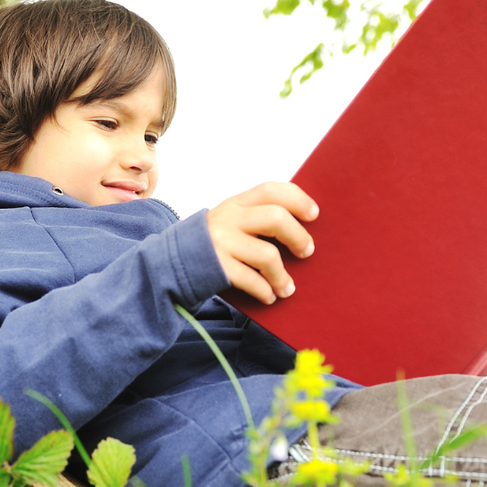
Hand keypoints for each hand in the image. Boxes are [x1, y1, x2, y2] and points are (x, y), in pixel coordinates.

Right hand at [205, 182, 317, 304]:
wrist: (172, 264)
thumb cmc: (214, 244)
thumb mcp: (230, 222)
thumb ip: (255, 218)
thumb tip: (300, 230)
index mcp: (236, 203)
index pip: (271, 190)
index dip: (297, 199)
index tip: (314, 215)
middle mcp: (229, 218)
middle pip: (276, 218)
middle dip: (298, 236)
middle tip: (307, 251)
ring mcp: (222, 242)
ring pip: (268, 255)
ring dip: (282, 276)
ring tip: (287, 288)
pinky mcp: (217, 267)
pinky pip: (252, 280)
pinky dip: (265, 291)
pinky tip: (269, 296)